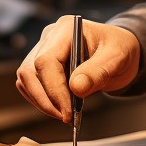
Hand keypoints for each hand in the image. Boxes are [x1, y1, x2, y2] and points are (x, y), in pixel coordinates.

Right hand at [15, 17, 140, 121]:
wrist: (119, 49)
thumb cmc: (119, 48)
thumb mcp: (117, 58)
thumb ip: (97, 71)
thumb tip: (76, 88)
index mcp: (67, 28)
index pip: (46, 61)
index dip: (54, 89)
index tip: (68, 111)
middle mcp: (50, 37)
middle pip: (30, 71)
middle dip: (45, 99)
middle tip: (66, 117)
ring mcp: (43, 49)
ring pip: (26, 80)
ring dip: (42, 102)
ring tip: (65, 114)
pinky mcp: (41, 65)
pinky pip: (31, 85)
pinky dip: (42, 100)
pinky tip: (60, 107)